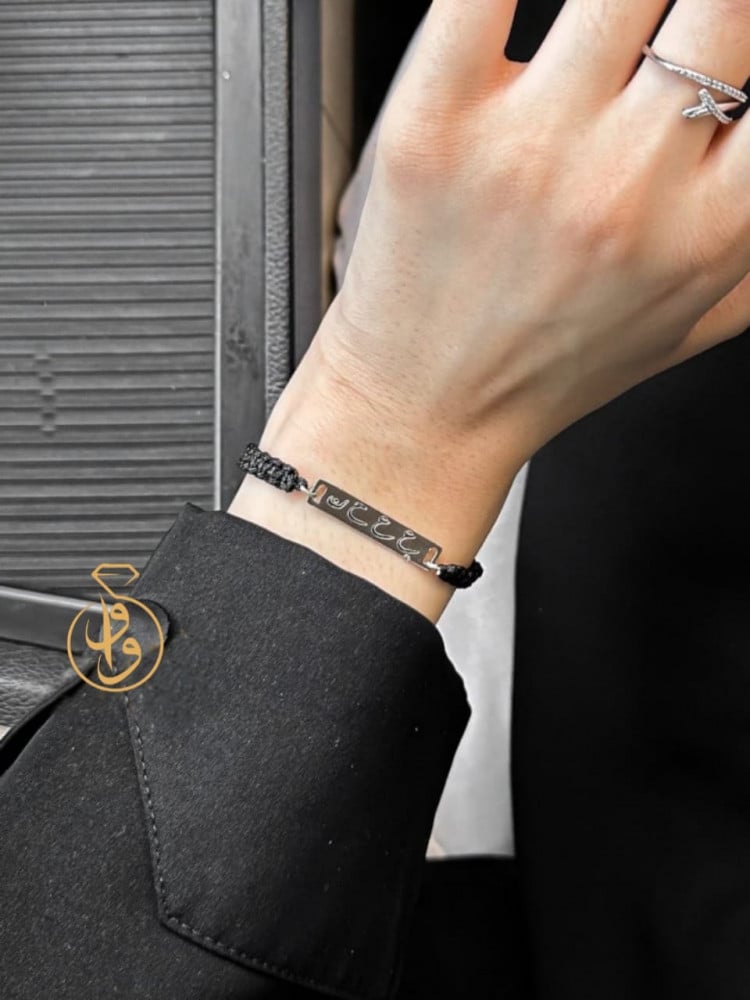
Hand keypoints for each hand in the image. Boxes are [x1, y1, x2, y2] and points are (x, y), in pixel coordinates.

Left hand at [321, 0, 749, 461]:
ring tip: (604, 27)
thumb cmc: (552, 368)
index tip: (726, 50)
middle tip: (673, 31)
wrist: (428, 410)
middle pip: (723, 4)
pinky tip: (504, 7)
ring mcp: (528, 149)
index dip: (748, 47)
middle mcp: (627, 183)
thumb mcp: (693, 321)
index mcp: (708, 228)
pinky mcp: (433, 125)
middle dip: (708, 9)